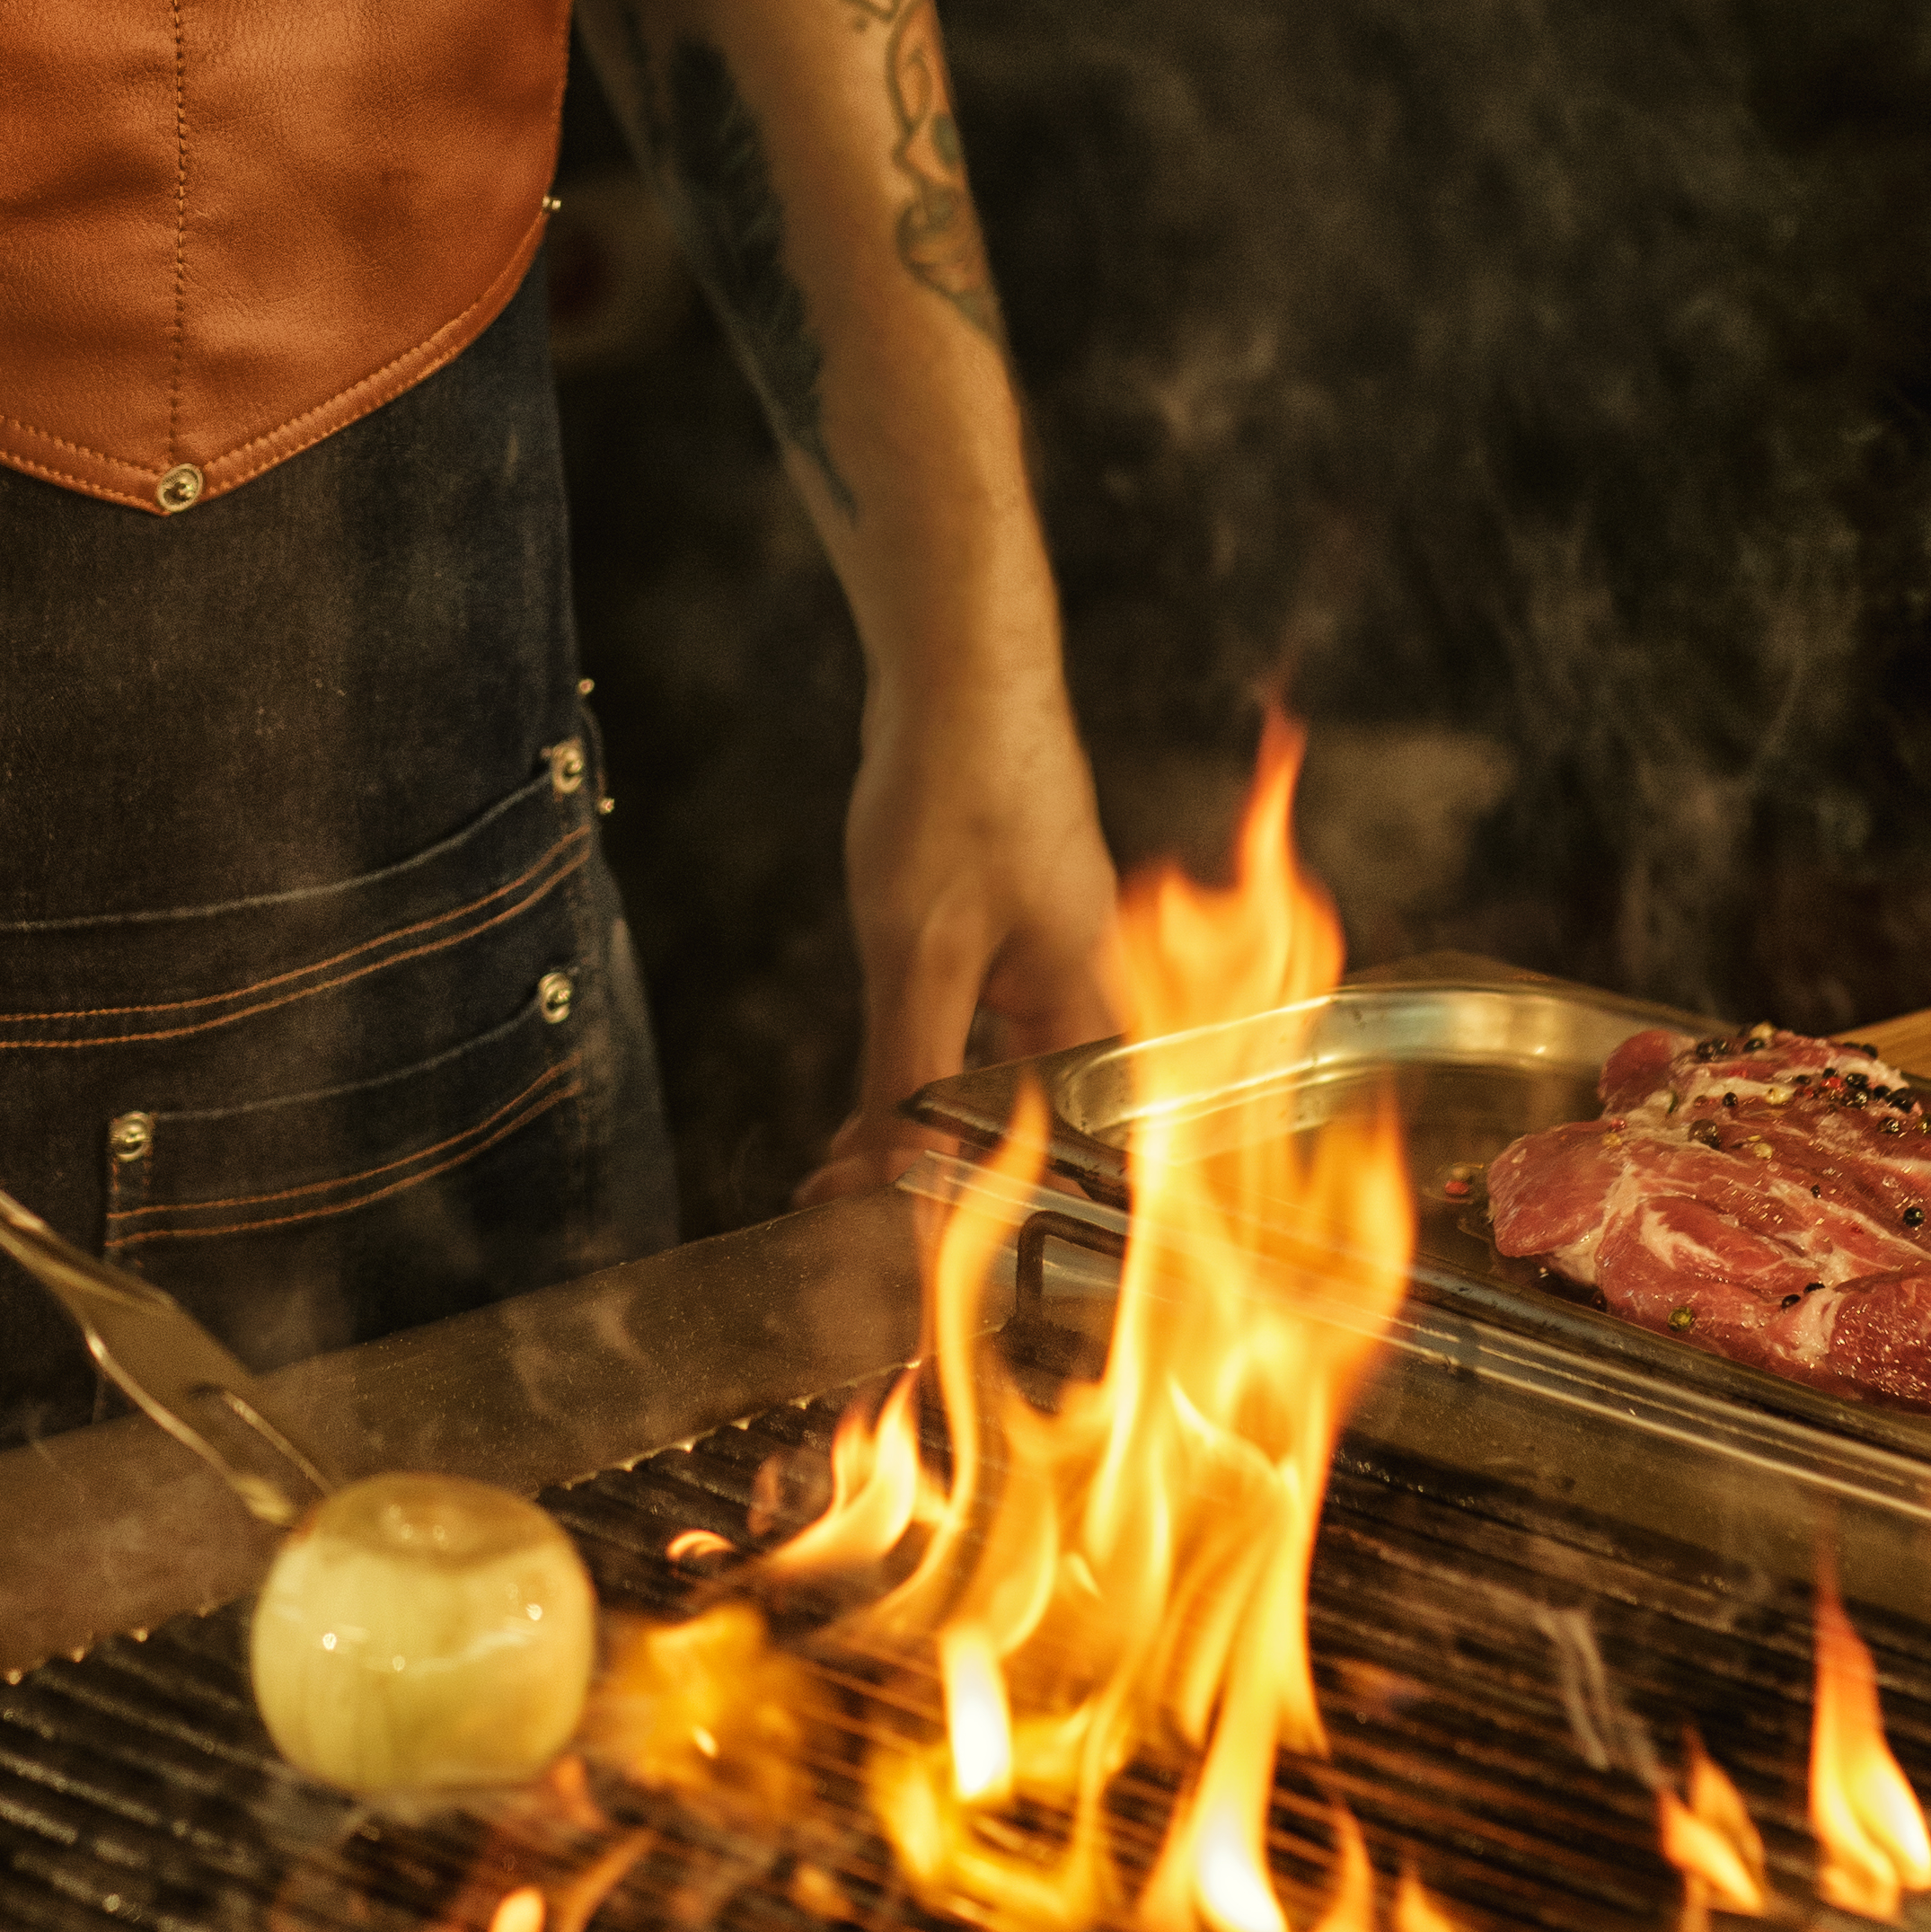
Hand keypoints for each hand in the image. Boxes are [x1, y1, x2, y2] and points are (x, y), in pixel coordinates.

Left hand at [803, 660, 1120, 1200]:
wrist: (960, 666)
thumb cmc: (957, 789)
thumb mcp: (919, 947)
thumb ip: (912, 1068)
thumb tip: (894, 1177)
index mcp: (1094, 1007)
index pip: (1077, 1159)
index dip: (1004, 1222)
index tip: (920, 1265)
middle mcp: (1084, 989)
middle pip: (1031, 1128)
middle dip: (943, 1187)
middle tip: (846, 1224)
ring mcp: (1047, 956)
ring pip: (994, 1081)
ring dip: (921, 1132)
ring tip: (836, 1180)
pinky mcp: (1008, 928)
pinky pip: (970, 1030)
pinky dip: (918, 1071)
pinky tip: (862, 1102)